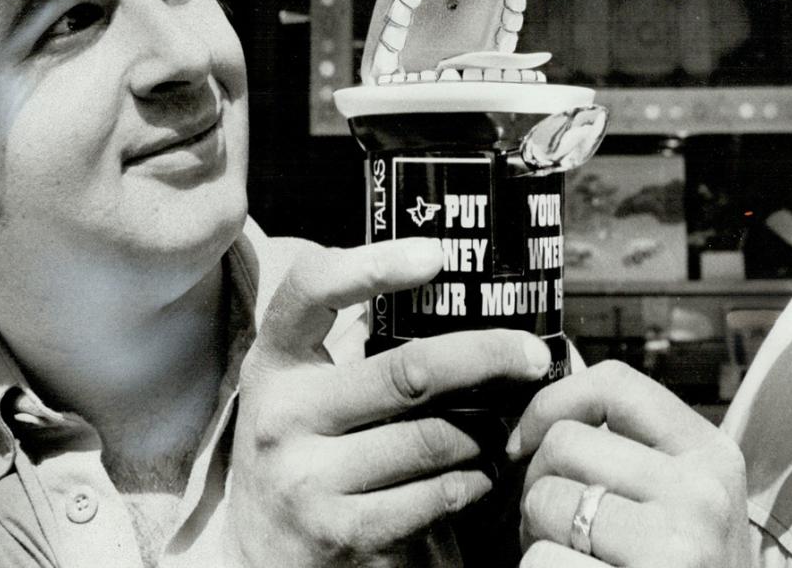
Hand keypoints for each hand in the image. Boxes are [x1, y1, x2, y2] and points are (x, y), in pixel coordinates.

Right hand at [228, 238, 552, 566]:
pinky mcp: (340, 534)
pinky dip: (474, 480)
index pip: (311, 291)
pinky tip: (481, 473)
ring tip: (505, 423)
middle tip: (532, 355)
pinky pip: (436, 495)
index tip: (436, 254)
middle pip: (408, 371)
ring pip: (435, 438)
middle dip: (487, 357)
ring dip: (487, 429)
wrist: (259, 555)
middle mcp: (283, 416)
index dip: (373, 265)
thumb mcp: (307, 389)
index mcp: (275, 362)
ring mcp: (307, 480)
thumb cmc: (305, 448)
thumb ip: (358, 346)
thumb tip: (456, 293)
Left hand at [509, 361, 750, 566]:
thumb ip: (633, 454)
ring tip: (573, 560)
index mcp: (712, 456)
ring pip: (544, 503)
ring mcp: (672, 547)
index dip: (553, 402)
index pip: (616, 384)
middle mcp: (700, 494)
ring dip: (536, 539)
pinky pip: (541, 563)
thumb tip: (546, 412)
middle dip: (540, 485)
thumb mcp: (684, 501)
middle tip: (560, 525)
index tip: (531, 439)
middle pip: (564, 444)